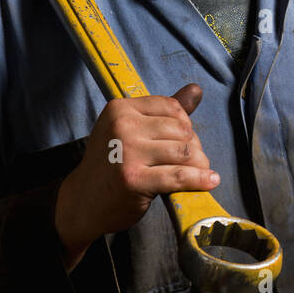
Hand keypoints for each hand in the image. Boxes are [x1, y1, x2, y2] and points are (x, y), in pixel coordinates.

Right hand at [54, 84, 217, 269]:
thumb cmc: (111, 164)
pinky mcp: (134, 179)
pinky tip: (210, 181)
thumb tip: (196, 90)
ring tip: (201, 171)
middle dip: (194, 146)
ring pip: (184, 151)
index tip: (182, 141)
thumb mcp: (131, 130)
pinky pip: (179, 175)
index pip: (172, 107)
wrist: (83, 202)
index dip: (185, 125)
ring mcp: (127, 153)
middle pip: (181, 129)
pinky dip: (200, 179)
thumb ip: (163, 112)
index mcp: (120, 108)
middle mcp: (122, 126)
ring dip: (200, 163)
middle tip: (192, 161)